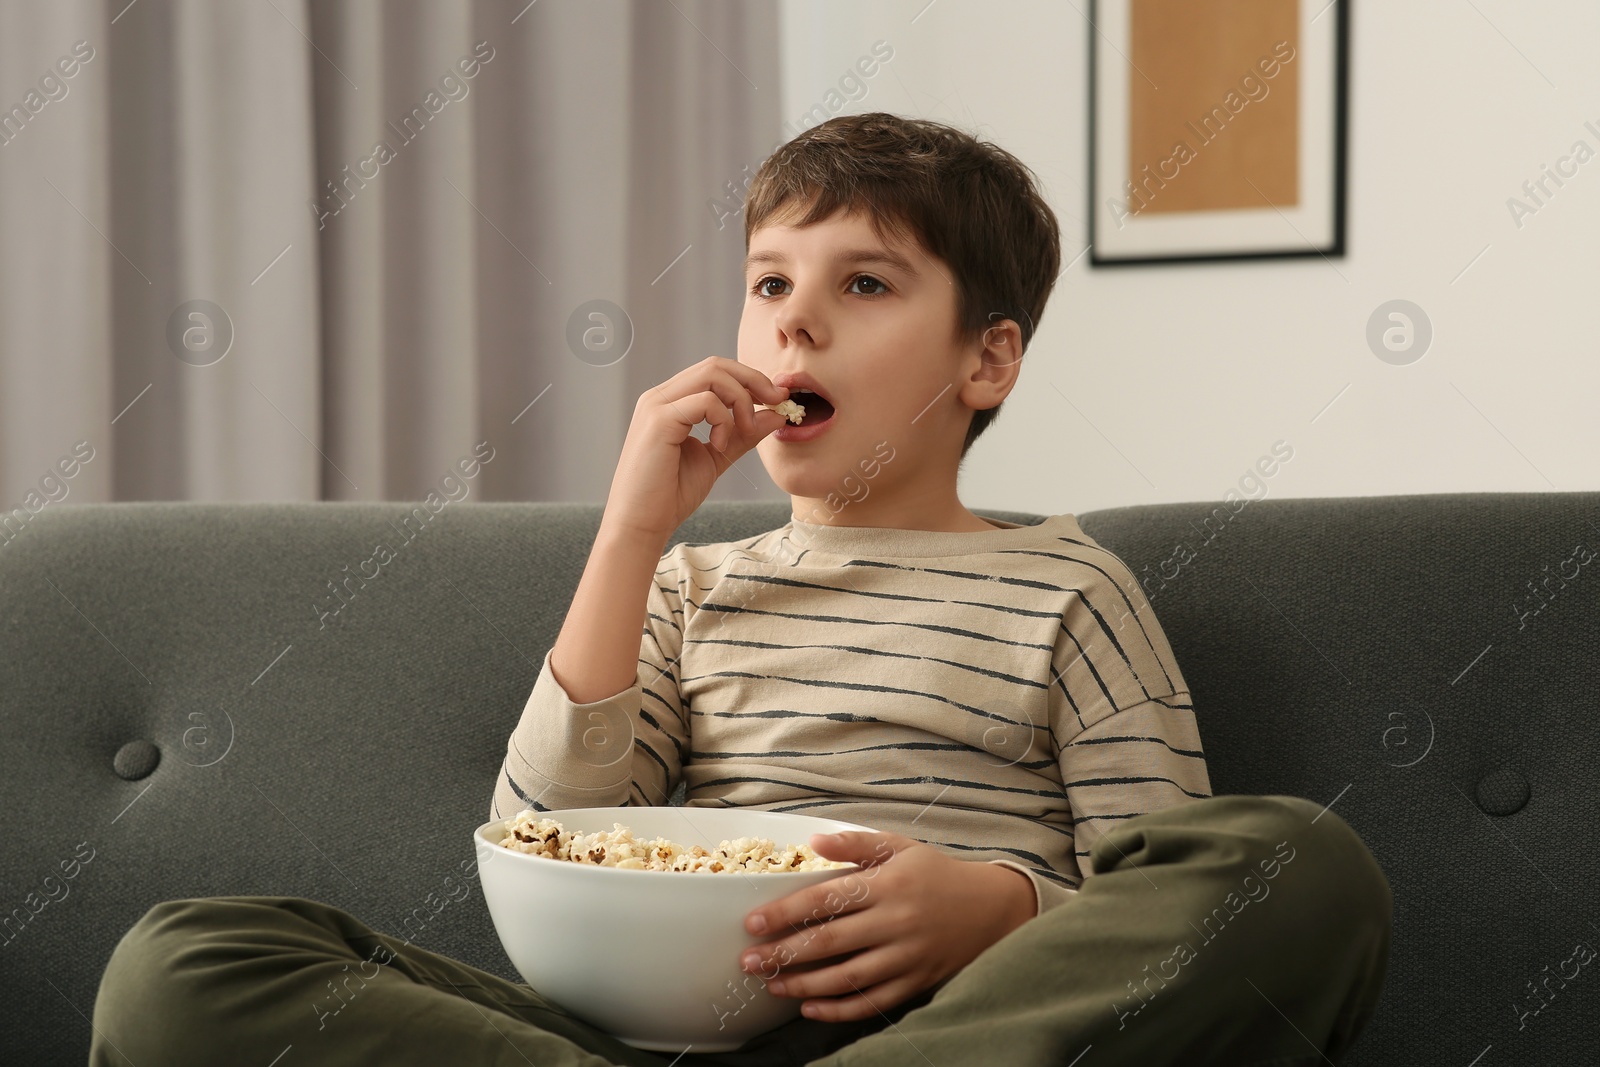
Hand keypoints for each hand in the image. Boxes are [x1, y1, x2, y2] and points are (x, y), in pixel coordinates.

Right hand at [601, 356, 789, 544]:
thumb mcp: (716, 458)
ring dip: (742, 400)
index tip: (776, 400)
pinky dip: (724, 421)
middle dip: (754, 380)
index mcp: (670, 402)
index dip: (749, 380)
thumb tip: (774, 414)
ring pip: (712, 375)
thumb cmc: (670, 495)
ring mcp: (657, 405)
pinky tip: (720, 446)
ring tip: (744, 431)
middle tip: (776, 402)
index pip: (714, 371)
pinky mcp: (659, 420)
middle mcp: (660, 396)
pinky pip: (706, 401)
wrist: (641, 524)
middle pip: (715, 365)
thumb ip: (742, 435)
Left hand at [738, 830, 1036, 1022]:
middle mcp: (896, 922)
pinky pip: (872, 1002)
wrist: (991, 909)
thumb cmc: (936, 874)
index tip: (754, 922)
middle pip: (830, 942)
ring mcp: (906, 956)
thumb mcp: (900, 846)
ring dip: (804, 984)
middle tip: (749, 960)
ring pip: (847, 976)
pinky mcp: (915, 982)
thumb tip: (813, 842)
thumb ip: (855, 844)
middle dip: (785, 953)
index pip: (827, 898)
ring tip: (772, 984)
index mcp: (887, 884)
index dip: (787, 912)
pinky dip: (839, 1009)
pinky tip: (810, 1008)